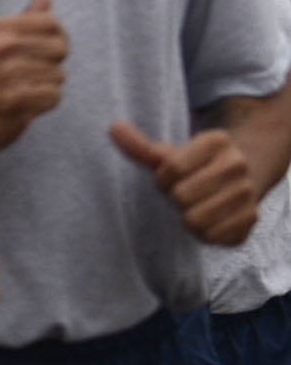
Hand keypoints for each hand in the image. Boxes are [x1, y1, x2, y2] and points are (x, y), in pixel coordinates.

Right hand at [0, 0, 65, 158]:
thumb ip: (27, 15)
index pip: (53, 23)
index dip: (56, 38)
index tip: (40, 52)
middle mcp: (0, 47)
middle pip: (61, 48)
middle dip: (52, 64)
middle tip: (29, 74)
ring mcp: (6, 74)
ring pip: (59, 75)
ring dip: (47, 87)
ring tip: (23, 90)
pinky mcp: (13, 101)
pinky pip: (54, 96)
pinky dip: (44, 104)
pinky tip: (25, 104)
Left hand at [113, 120, 264, 245]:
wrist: (240, 180)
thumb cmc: (195, 167)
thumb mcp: (169, 155)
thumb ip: (140, 146)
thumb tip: (113, 128)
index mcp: (217, 141)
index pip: (171, 169)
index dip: (163, 178)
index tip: (172, 176)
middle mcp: (238, 164)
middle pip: (182, 196)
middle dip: (176, 198)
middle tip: (187, 192)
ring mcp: (248, 192)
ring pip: (195, 219)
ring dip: (188, 218)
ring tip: (198, 205)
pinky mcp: (251, 219)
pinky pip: (212, 236)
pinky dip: (204, 233)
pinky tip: (211, 219)